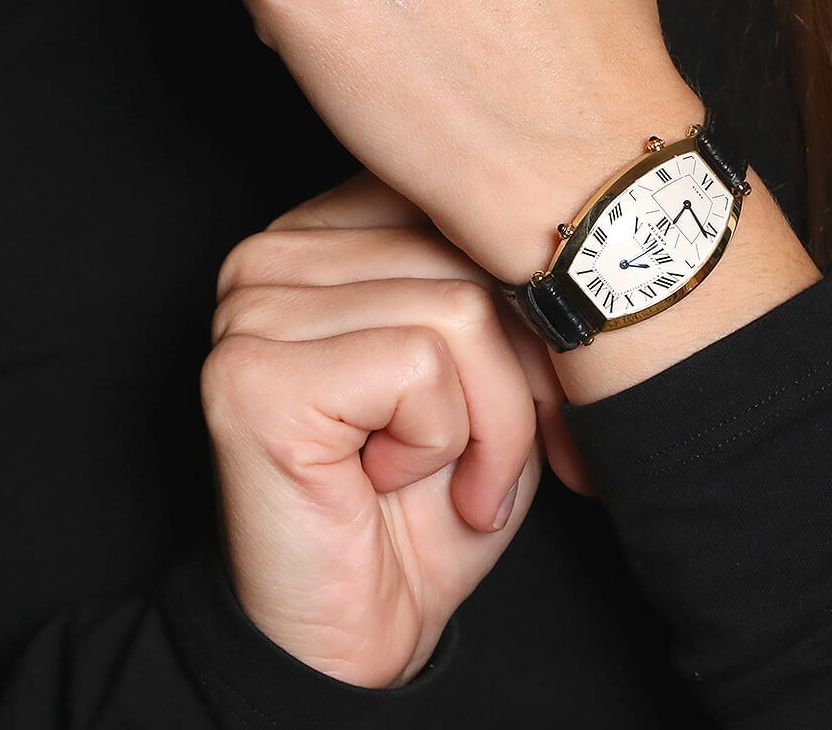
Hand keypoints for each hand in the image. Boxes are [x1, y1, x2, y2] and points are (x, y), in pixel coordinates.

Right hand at [202, 171, 587, 687]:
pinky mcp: (252, 372)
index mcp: (326, 234)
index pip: (464, 203)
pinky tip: (386, 478)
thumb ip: (509, 287)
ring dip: (487, 423)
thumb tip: (579, 241)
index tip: (541, 393)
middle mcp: (275, 253)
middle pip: (469, 255)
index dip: (525, 304)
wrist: (354, 629)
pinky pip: (418, 366)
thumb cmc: (428, 501)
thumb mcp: (497, 374)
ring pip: (459, 310)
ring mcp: (252, 307)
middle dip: (521, 377)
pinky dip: (439, 441)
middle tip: (497, 463)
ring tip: (448, 477)